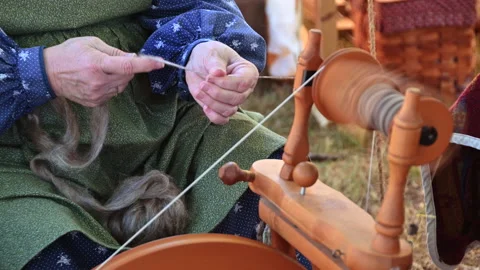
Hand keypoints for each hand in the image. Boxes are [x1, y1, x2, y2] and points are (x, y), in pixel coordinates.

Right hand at [43, 37, 163, 106]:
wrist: (48, 75)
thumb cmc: (69, 54)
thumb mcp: (90, 43)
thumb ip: (113, 51)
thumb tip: (132, 57)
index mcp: (97, 64)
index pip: (127, 66)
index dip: (145, 64)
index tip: (159, 63)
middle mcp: (99, 82)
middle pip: (127, 77)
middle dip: (126, 69)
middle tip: (112, 62)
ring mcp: (97, 94)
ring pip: (121, 86)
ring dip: (118, 78)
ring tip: (101, 71)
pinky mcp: (95, 103)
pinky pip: (113, 93)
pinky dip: (110, 86)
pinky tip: (97, 81)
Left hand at [185, 41, 258, 124]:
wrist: (198, 62)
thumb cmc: (209, 54)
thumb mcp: (212, 53)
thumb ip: (215, 63)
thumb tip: (218, 73)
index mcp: (248, 73)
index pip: (242, 83)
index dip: (225, 83)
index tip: (210, 76)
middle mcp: (245, 89)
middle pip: (236, 99)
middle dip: (217, 93)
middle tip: (203, 83)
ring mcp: (234, 100)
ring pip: (229, 110)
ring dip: (212, 103)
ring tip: (200, 90)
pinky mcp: (222, 108)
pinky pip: (222, 119)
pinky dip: (213, 116)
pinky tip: (204, 106)